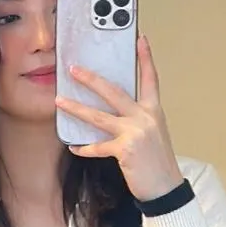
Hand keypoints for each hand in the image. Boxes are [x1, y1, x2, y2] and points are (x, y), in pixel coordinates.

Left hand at [55, 35, 184, 201]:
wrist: (166, 188)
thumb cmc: (158, 163)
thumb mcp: (154, 135)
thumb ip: (138, 120)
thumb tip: (117, 114)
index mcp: (153, 111)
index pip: (150, 79)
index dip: (145, 58)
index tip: (140, 38)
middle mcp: (145, 117)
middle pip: (114, 92)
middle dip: (91, 79)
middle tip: (73, 69)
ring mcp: (134, 133)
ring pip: (99, 117)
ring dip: (76, 108)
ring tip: (60, 102)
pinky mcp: (125, 150)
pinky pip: (97, 147)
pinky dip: (84, 148)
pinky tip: (73, 147)